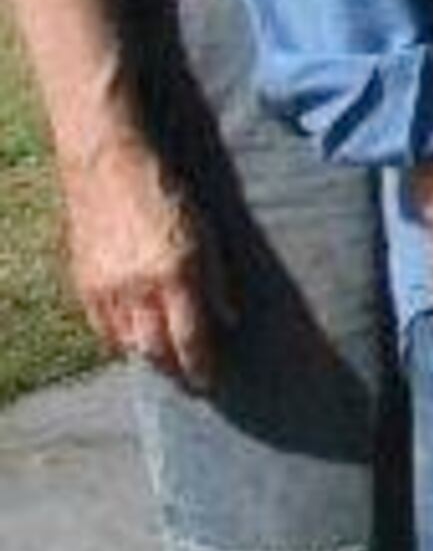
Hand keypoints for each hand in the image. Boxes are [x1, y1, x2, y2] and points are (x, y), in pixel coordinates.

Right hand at [60, 133, 226, 391]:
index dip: (202, 367)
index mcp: (177, 274)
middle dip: (175, 371)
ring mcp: (108, 289)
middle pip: (156, 350)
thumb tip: (230, 319)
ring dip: (148, 358)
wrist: (109, 168)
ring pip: (127, 343)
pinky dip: (120, 340)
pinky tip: (133, 342)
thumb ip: (217, 280)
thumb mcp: (207, 234)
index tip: (211, 382)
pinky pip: (101, 328)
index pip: (192, 338)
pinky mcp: (84, 284)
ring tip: (165, 363)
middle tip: (190, 382)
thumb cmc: (168, 196)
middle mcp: (140, 288)